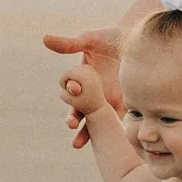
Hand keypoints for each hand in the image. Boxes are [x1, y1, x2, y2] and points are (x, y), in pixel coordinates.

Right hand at [43, 25, 122, 145]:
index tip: (73, 90)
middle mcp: (92, 92)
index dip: (69, 94)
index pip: (71, 92)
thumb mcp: (89, 39)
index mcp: (82, 79)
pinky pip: (116, 121)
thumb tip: (44, 38)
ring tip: (77, 144)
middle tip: (71, 125)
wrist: (137, 40)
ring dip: (85, 133)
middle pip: (78, 110)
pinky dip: (111, 133)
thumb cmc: (111, 37)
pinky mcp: (123, 104)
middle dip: (73, 119)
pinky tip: (109, 142)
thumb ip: (69, 43)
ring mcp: (107, 100)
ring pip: (94, 121)